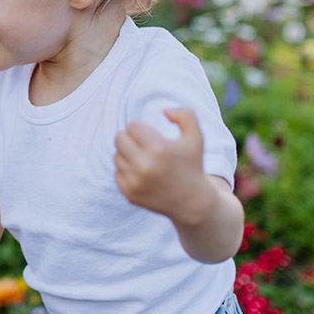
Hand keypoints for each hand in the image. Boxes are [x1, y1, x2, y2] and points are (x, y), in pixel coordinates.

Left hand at [114, 108, 215, 224]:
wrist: (192, 202)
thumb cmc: (192, 165)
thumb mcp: (196, 137)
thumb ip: (185, 115)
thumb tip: (164, 111)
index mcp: (159, 149)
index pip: (133, 126)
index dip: (142, 128)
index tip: (153, 136)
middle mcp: (144, 166)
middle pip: (119, 138)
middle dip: (131, 138)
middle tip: (144, 144)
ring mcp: (135, 182)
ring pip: (116, 155)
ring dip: (128, 154)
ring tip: (145, 159)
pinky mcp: (129, 194)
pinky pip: (117, 172)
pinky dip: (127, 170)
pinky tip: (142, 173)